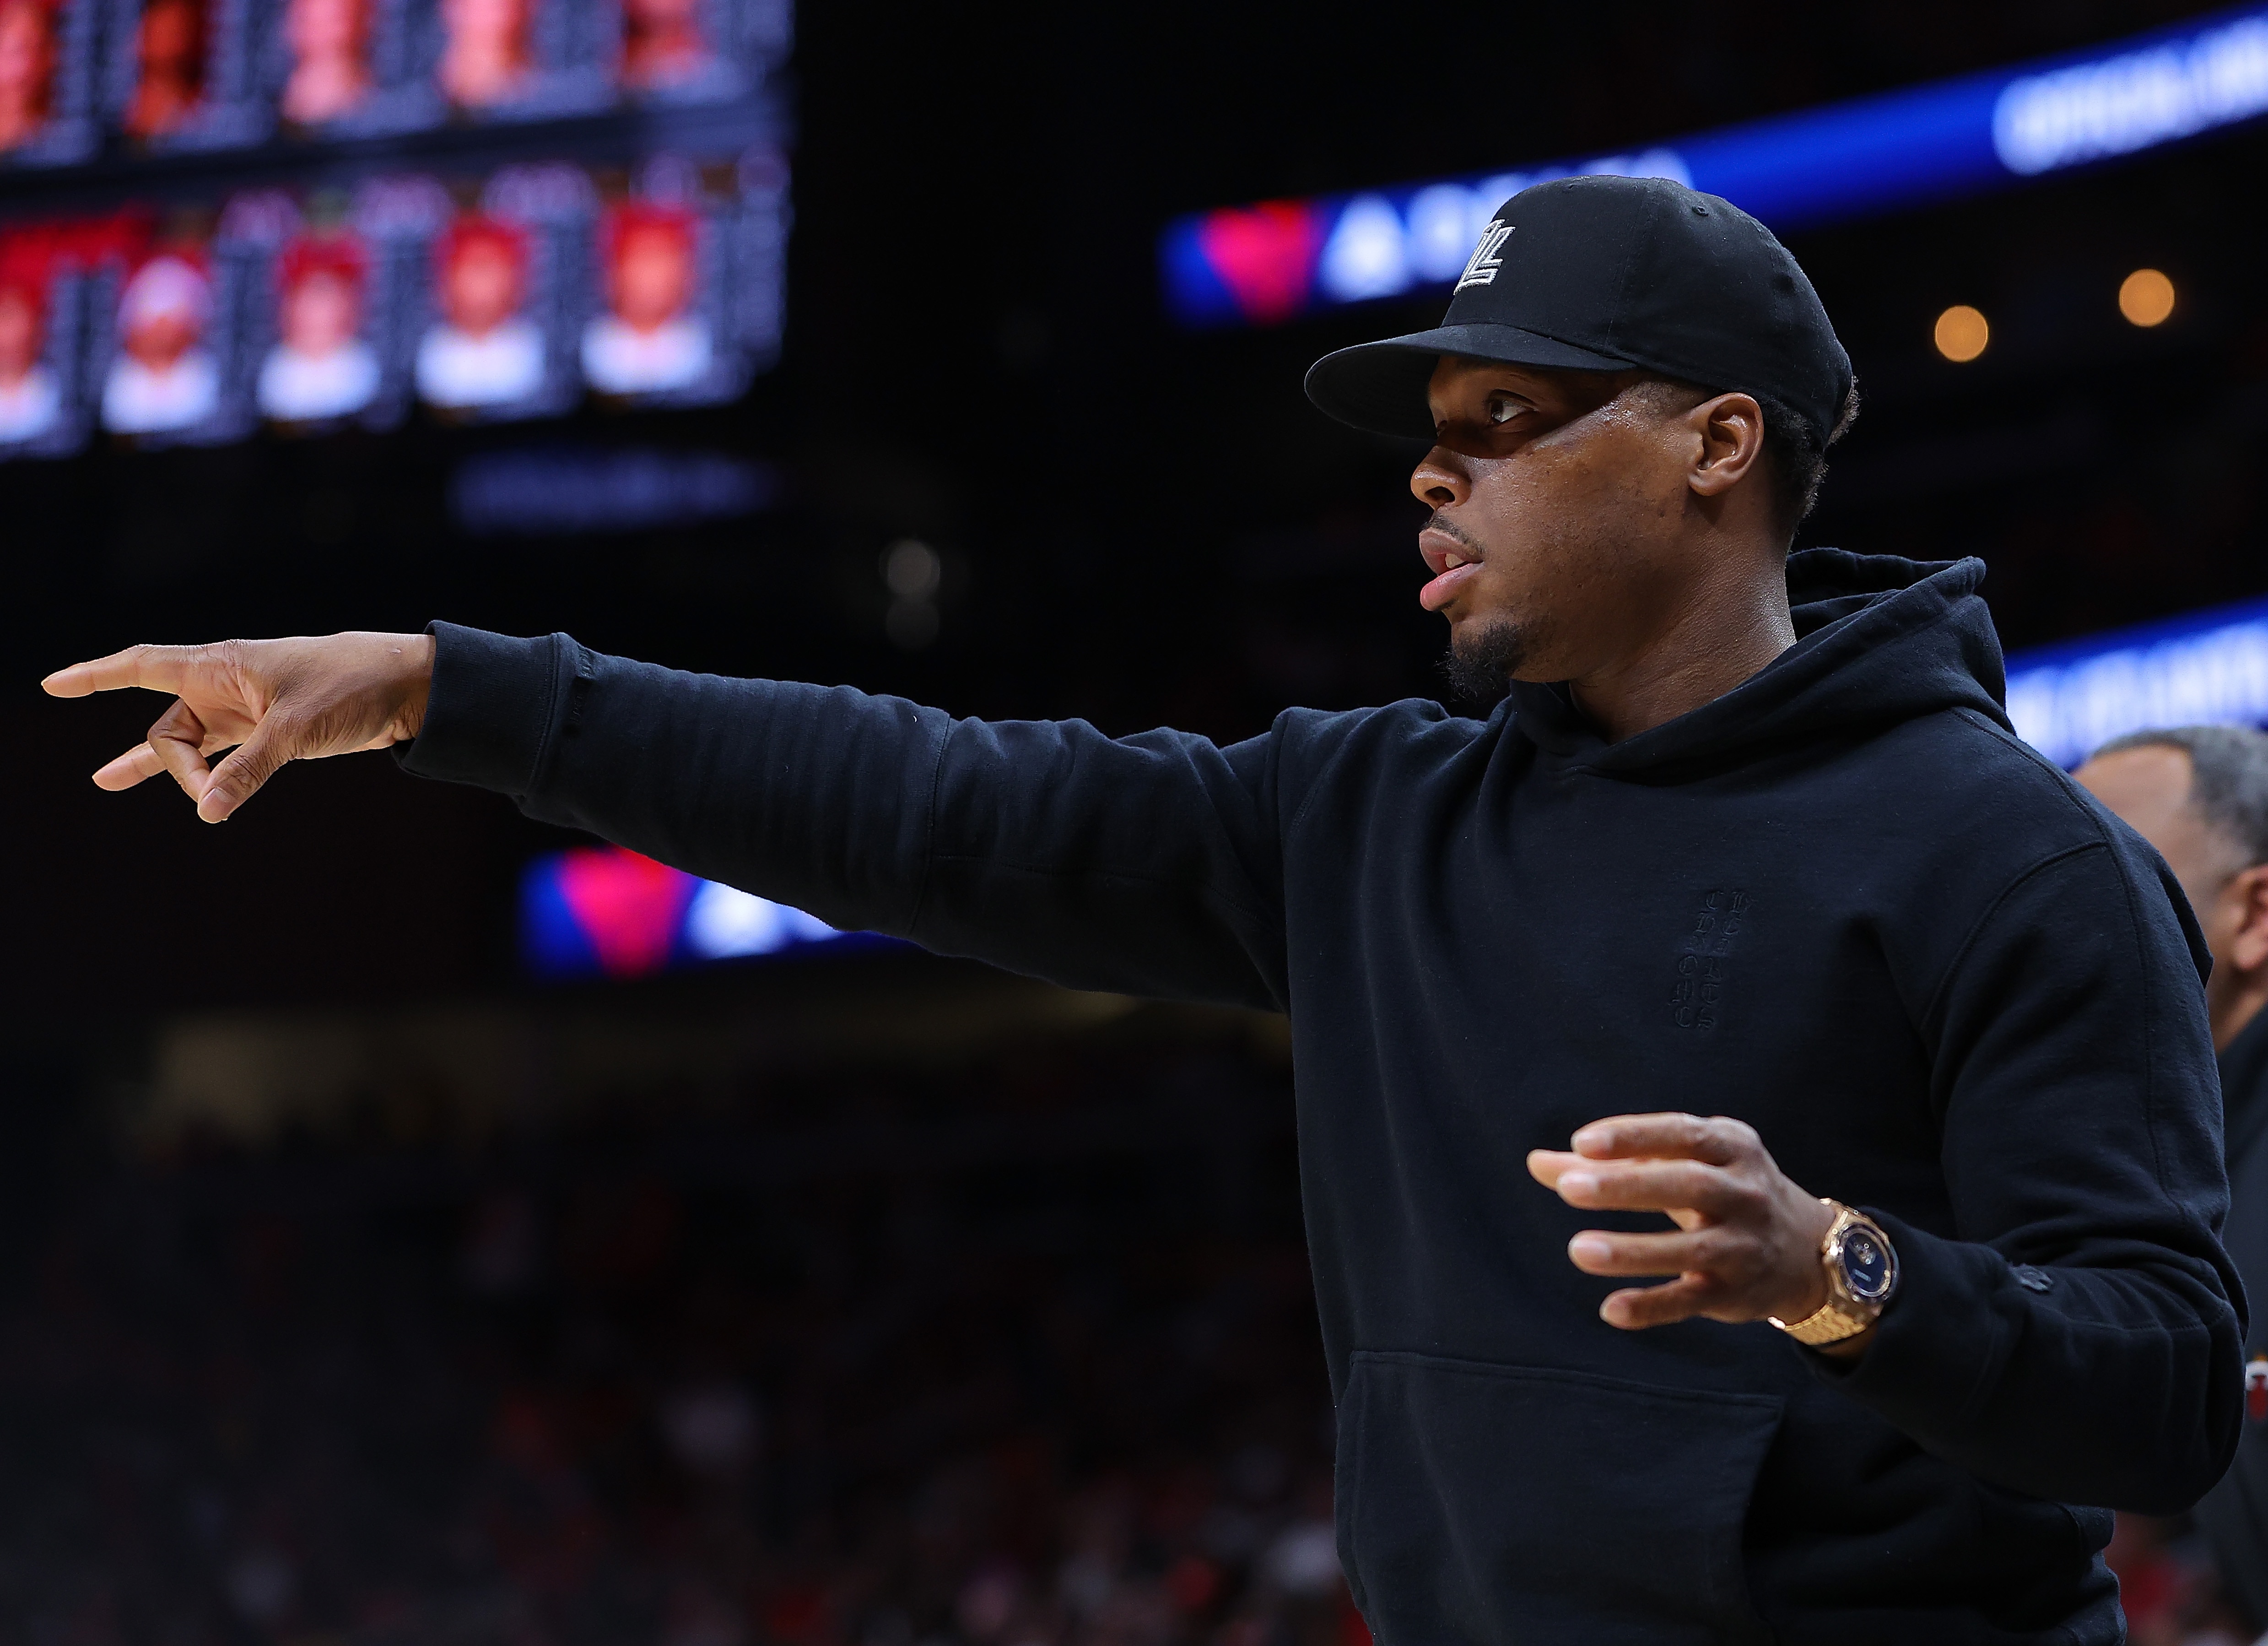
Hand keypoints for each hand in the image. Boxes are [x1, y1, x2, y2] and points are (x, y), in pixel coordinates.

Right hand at [41, 633, 435, 822]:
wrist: (405, 686)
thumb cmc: (350, 687)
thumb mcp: (295, 729)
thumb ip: (249, 770)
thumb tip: (208, 810)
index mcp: (221, 666)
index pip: (142, 666)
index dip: (96, 675)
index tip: (55, 685)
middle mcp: (223, 685)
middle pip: (168, 729)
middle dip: (173, 766)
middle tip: (208, 797)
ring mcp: (243, 710)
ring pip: (188, 745)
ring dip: (169, 772)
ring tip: (106, 782)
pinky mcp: (266, 732)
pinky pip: (219, 756)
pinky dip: (203, 777)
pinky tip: (188, 797)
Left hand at [1527, 1113, 1864, 1354]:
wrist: (1807, 1250)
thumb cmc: (1721, 1190)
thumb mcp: (1680, 1163)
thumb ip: (1610, 1163)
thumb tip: (1536, 1162)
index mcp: (1730, 1146)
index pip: (1681, 1133)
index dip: (1632, 1136)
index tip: (1582, 1142)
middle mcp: (1744, 1192)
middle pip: (1687, 1185)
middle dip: (1628, 1186)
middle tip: (1569, 1188)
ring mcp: (1743, 1244)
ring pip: (1691, 1248)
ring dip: (1633, 1250)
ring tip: (1578, 1250)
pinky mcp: (1736, 1293)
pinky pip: (1692, 1300)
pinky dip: (1653, 1306)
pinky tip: (1611, 1310)